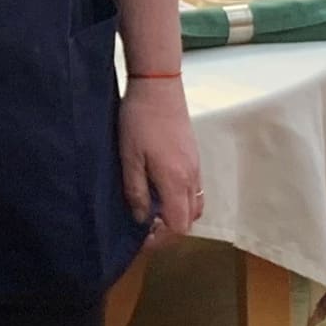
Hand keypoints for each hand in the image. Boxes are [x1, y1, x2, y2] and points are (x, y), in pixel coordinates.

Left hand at [118, 79, 203, 242]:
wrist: (159, 86)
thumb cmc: (139, 119)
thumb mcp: (129, 157)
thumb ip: (136, 191)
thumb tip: (142, 218)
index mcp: (176, 181)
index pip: (178, 226)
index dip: (161, 239)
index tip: (141, 238)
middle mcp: (191, 177)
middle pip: (190, 219)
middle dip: (169, 230)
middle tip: (145, 227)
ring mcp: (196, 166)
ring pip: (194, 205)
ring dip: (176, 214)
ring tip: (153, 210)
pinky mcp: (194, 155)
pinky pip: (194, 189)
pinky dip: (180, 199)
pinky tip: (160, 189)